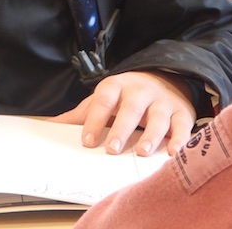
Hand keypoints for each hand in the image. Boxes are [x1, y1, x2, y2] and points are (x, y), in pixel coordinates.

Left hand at [53, 71, 196, 156]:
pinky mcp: (183, 113)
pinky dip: (180, 140)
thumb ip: (80, 115)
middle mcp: (141, 91)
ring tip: (141, 152)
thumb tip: (48, 126)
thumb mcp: (104, 99)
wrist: (165, 78)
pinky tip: (172, 154)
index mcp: (117, 86)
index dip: (95, 119)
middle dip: (121, 128)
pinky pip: (183, 126)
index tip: (87, 140)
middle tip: (111, 149)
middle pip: (131, 108)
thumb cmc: (127, 96)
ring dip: (151, 135)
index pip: (104, 100)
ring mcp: (163, 102)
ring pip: (158, 118)